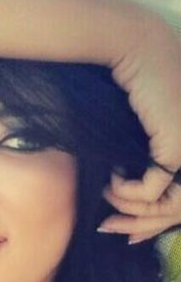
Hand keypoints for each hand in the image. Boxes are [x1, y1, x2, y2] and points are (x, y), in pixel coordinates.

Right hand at [99, 17, 180, 242]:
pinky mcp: (174, 148)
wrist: (134, 49)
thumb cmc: (130, 81)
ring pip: (165, 203)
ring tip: (108, 193)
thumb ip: (145, 154)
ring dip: (130, 207)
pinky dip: (127, 192)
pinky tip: (113, 179)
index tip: (127, 233)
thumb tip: (135, 185)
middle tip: (108, 226)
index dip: (153, 220)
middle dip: (141, 223)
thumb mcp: (142, 127)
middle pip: (176, 207)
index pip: (178, 197)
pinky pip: (150, 190)